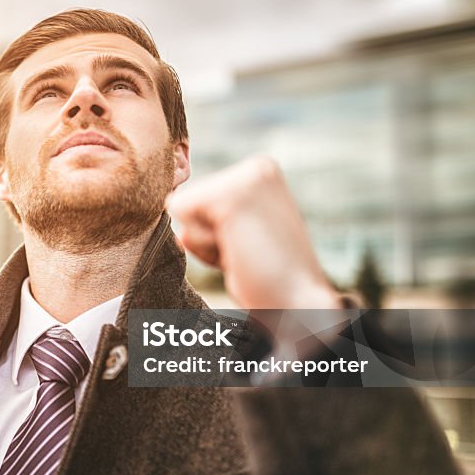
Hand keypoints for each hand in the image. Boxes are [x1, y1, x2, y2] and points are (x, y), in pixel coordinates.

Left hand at [166, 155, 341, 309]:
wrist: (297, 308)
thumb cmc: (269, 279)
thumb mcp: (239, 237)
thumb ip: (211, 219)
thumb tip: (177, 221)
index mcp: (263, 172)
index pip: (203, 194)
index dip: (216, 229)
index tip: (249, 245)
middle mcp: (258, 167)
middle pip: (190, 198)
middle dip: (209, 235)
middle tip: (248, 254)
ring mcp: (246, 178)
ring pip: (182, 206)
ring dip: (207, 243)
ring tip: (245, 255)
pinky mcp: (230, 198)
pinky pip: (179, 212)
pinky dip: (202, 247)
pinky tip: (237, 254)